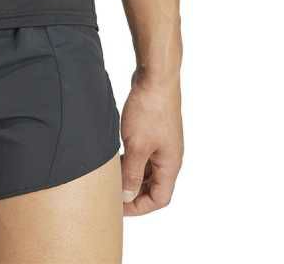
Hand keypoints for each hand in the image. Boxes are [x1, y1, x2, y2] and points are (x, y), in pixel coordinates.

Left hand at [120, 73, 182, 215]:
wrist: (156, 77)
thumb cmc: (149, 110)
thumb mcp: (137, 146)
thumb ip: (132, 173)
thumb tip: (128, 195)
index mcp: (170, 164)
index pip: (160, 198)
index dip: (139, 206)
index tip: (118, 207)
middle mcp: (170, 156)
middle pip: (155, 185)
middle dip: (135, 193)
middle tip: (113, 194)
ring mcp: (163, 142)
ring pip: (149, 169)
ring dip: (133, 175)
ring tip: (112, 176)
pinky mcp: (154, 130)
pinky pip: (145, 153)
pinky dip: (133, 159)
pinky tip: (117, 156)